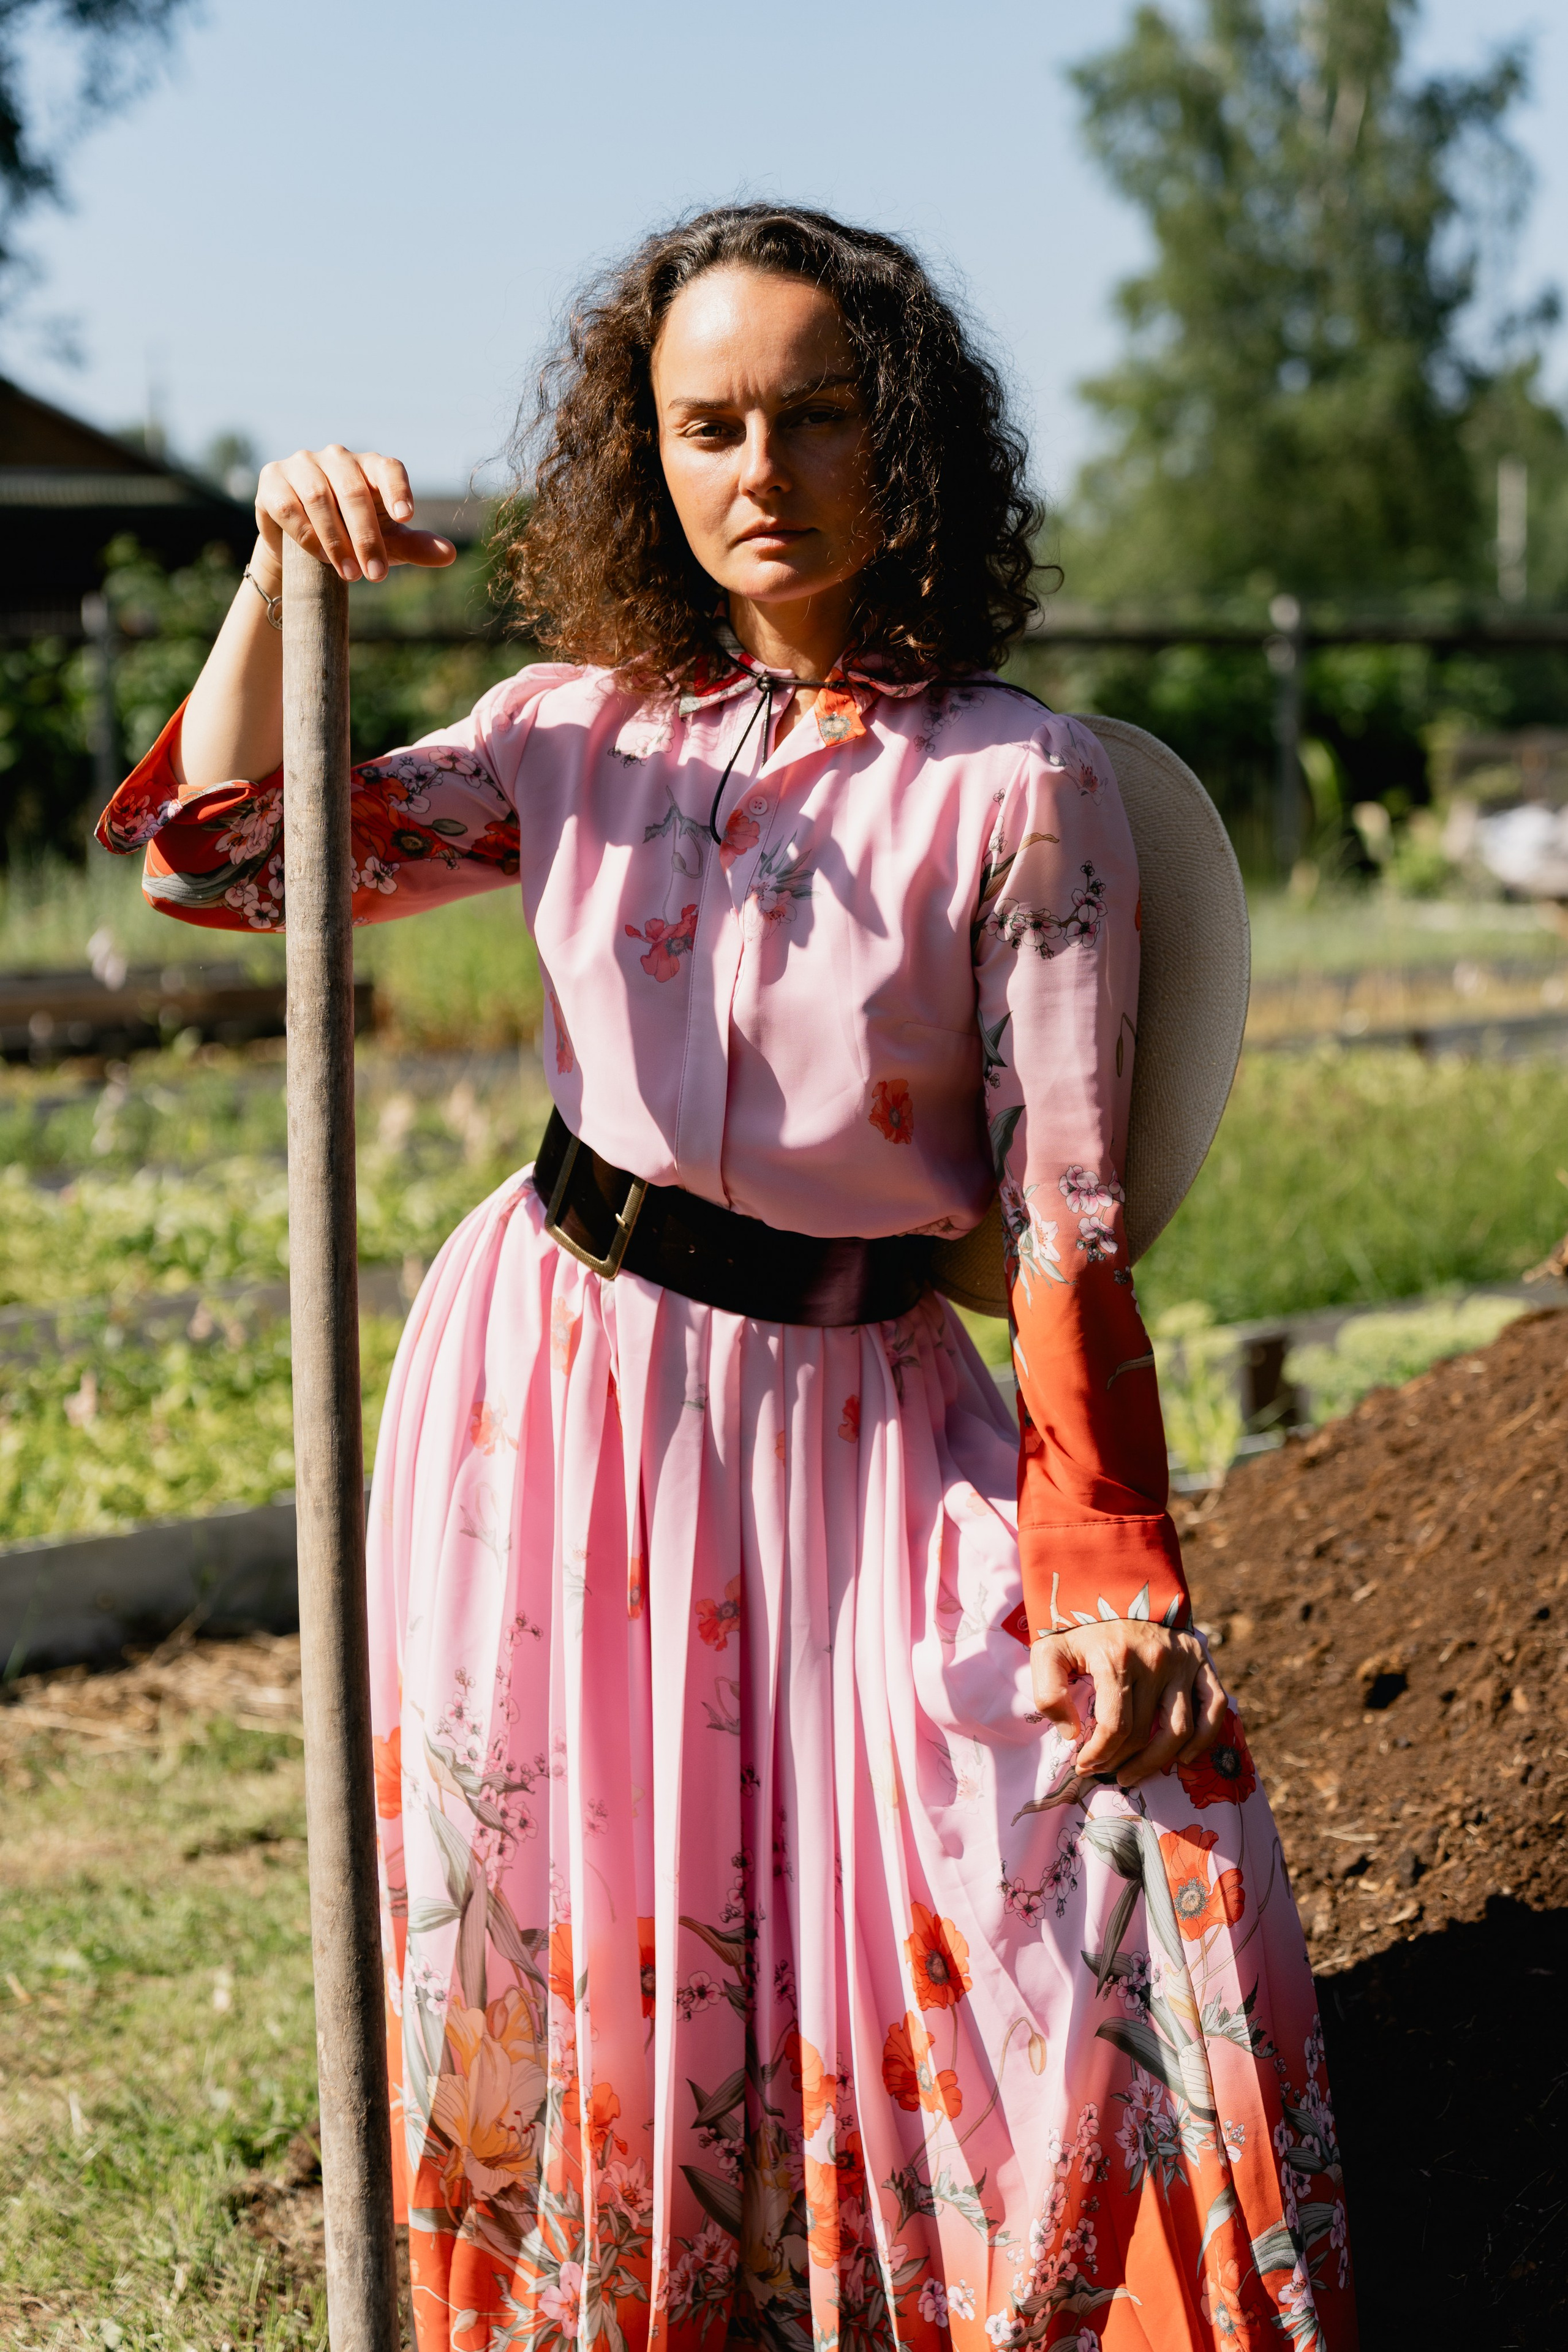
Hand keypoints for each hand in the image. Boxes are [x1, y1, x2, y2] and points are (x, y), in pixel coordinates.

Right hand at [252, 445, 456, 587]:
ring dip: (336, 540)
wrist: (301, 544)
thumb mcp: (387, 543)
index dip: (397, 490)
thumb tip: (450, 554)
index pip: (388, 469)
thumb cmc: (354, 537)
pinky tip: (320, 557)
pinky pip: (290, 506)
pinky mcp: (272, 479)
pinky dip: (307, 534)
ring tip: (351, 575)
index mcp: (370, 467)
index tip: (407, 517)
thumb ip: (415, 545)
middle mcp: (337, 457)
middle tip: (376, 575)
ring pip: (319, 497)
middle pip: (353, 490)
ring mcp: (302, 464)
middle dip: (366, 537)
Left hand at [1030, 1620, 1225, 1787]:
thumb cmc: (1077, 1621)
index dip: (1098, 1755)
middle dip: (1120, 1762)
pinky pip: (1214, 1706)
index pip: (1114, 1727)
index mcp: (1115, 1659)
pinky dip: (1204, 1738)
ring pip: (1180, 1730)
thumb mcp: (1048, 1649)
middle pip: (1145, 1733)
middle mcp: (1154, 1661)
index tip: (1084, 1766)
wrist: (1113, 1580)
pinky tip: (1184, 1757)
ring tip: (1133, 1774)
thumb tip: (1071, 1734)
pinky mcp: (1200, 1659)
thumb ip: (1048, 1691)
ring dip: (1158, 1762)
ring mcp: (1181, 1661)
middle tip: (1104, 1772)